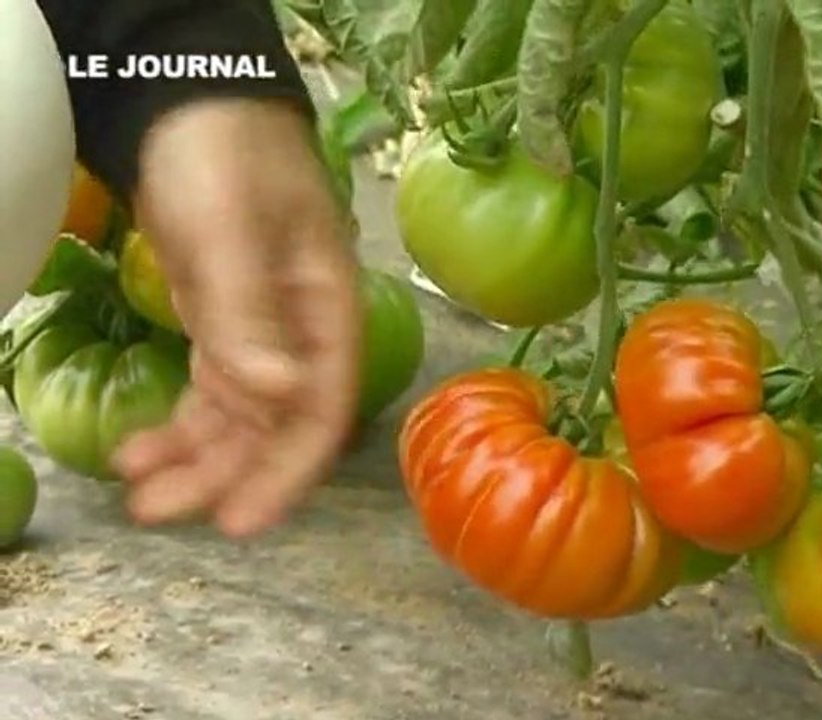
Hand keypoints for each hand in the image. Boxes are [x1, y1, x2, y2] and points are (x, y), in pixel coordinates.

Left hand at [112, 98, 360, 537]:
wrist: (193, 106)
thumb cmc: (225, 155)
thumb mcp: (231, 227)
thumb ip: (252, 313)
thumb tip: (282, 397)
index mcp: (327, 312)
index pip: (321, 408)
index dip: (287, 471)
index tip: (240, 521)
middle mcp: (303, 334)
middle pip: (276, 426)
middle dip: (224, 475)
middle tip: (159, 514)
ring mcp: (264, 333)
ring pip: (238, 417)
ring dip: (193, 459)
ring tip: (137, 494)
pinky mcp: (225, 326)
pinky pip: (209, 393)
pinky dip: (177, 424)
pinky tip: (138, 447)